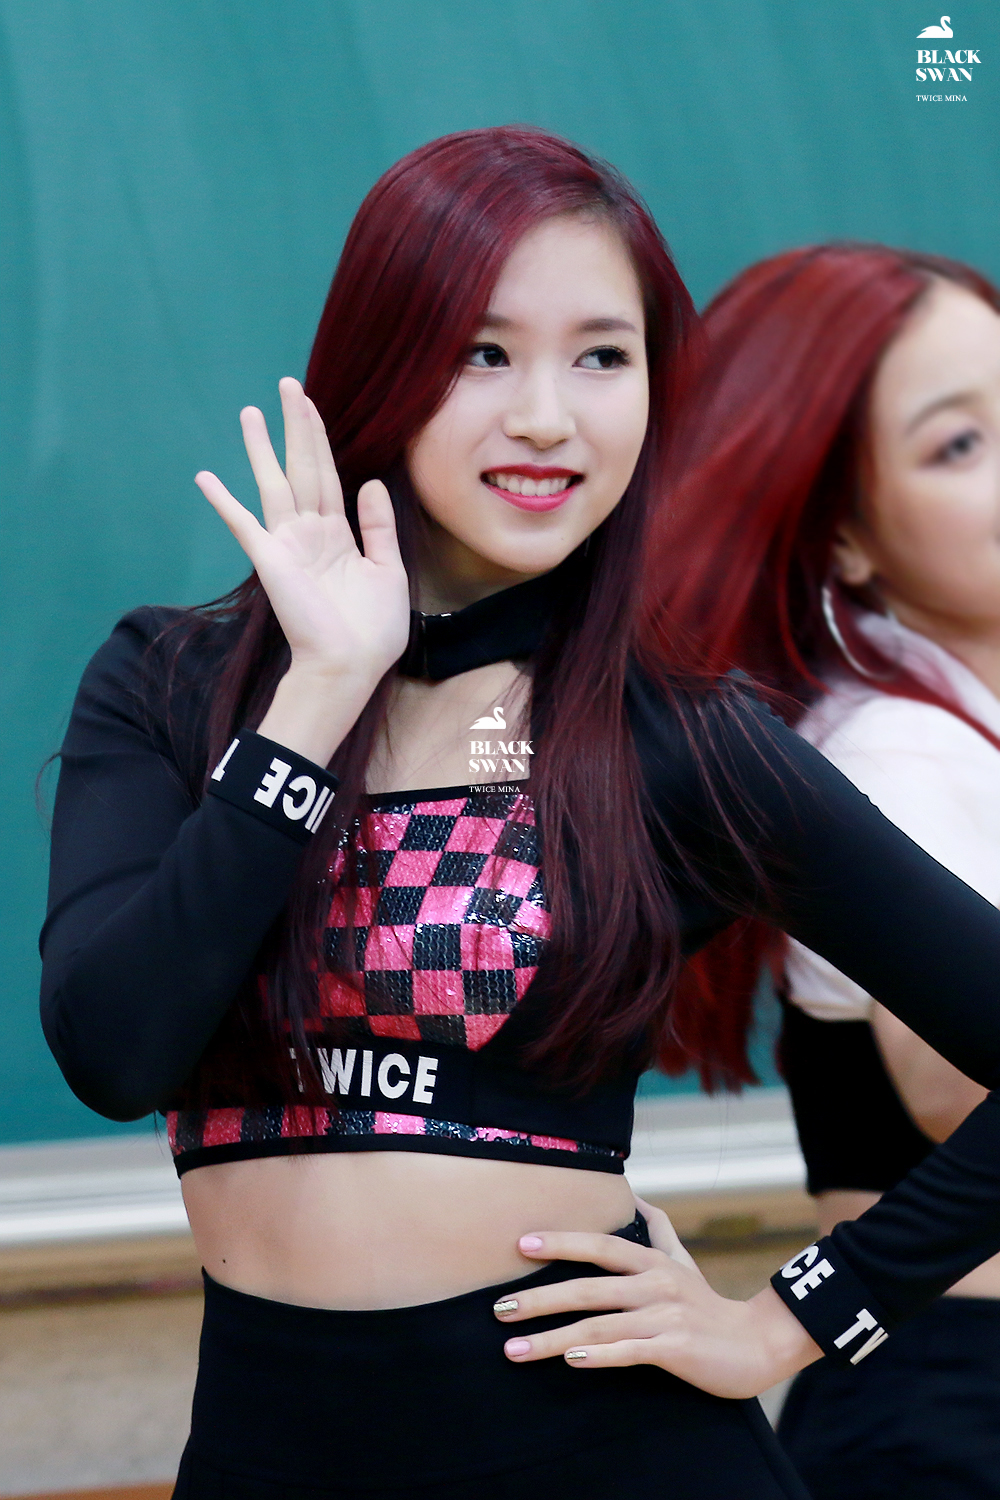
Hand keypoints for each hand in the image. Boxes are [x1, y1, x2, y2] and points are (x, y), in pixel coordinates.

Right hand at [196, 378, 409, 685]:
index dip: (319, 438)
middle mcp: (309, 532)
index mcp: (338, 534)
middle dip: (295, 426)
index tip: (309, 404)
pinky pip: (243, 525)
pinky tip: (205, 478)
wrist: (351, 666)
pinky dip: (224, 502)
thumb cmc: (373, 630)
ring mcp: (287, 544)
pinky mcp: (270, 560)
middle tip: (288, 383)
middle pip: (302, 466)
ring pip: (275, 483)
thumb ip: (378, 526)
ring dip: (262, 448)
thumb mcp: (388, 570)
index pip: (327, 475)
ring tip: (250, 412)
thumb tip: (368, 482)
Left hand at [495, 1198, 820, 1398]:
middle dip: (539, 1299)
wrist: (756, 1346)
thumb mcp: (682, 1261)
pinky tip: (571, 1362)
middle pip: (588, 1288)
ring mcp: (665, 1317)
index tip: (520, 1244)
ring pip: (599, 1326)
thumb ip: (658, 1229)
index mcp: (652, 1262)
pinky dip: (599, 1357)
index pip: (599, 1245)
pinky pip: (629, 1353)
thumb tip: (635, 1196)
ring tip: (515, 1350)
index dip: (560, 1241)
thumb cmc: (708, 1305)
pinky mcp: (675, 1350)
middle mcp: (655, 1284)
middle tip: (499, 1309)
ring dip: (553, 1339)